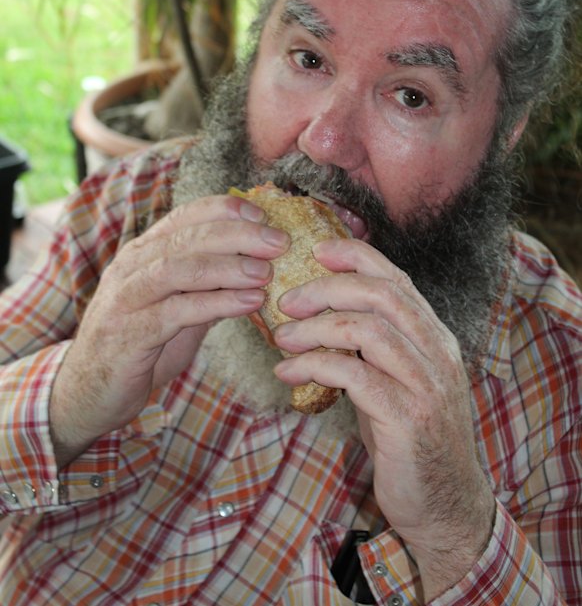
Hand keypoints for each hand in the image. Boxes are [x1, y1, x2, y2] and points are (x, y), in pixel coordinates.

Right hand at [50, 194, 288, 467]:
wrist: (88, 393)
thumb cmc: (140, 347)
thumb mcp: (180, 310)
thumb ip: (209, 287)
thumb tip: (258, 268)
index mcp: (143, 253)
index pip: (185, 215)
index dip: (225, 210)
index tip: (262, 213)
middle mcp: (131, 267)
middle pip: (187, 237)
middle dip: (237, 235)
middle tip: (278, 242)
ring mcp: (126, 298)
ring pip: (179, 268)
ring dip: (228, 267)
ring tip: (266, 272)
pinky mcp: (128, 333)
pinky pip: (176, 311)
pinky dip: (216, 303)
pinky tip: (248, 303)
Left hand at [273, 238, 494, 599]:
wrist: (445, 505)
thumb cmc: (410, 440)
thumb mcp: (395, 382)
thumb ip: (371, 348)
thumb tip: (320, 315)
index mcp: (435, 337)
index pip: (397, 279)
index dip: (356, 257)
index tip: (316, 251)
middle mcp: (437, 353)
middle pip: (382, 294)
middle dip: (327, 288)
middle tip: (287, 300)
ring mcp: (427, 385)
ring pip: (369, 329)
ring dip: (316, 327)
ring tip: (282, 337)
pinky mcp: (409, 418)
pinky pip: (356, 376)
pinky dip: (315, 366)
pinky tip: (287, 373)